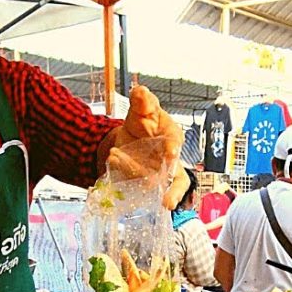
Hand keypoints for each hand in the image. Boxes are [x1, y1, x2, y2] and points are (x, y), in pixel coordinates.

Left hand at [106, 86, 186, 208]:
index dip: (174, 148)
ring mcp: (156, 174)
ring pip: (154, 183)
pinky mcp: (141, 182)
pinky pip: (134, 181)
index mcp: (172, 137)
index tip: (170, 152)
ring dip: (136, 172)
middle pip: (179, 180)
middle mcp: (168, 160)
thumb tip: (141, 91)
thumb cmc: (142, 123)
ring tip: (116, 157)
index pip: (176, 143)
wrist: (125, 136)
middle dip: (174, 190)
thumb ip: (142, 101)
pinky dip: (122, 169)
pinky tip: (112, 157)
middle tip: (168, 200)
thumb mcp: (141, 109)